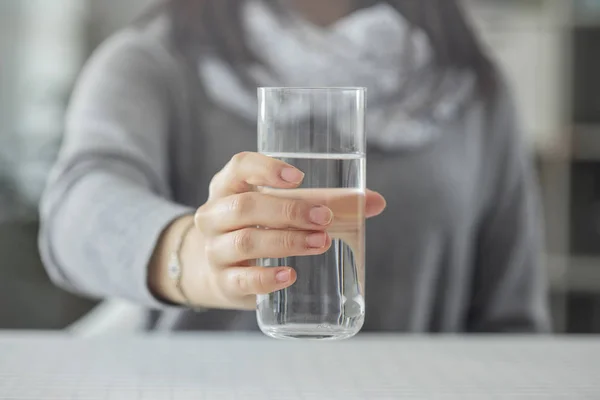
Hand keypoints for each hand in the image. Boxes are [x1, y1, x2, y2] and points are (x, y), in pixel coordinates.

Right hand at [182, 152, 385, 309]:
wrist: (219, 271)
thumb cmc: (259, 230)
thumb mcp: (281, 210)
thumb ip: (325, 203)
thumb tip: (376, 202)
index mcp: (228, 188)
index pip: (238, 167)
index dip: (266, 169)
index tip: (299, 177)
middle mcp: (214, 215)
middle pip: (245, 206)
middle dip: (289, 211)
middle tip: (325, 218)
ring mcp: (214, 250)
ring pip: (245, 241)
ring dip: (287, 242)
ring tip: (320, 243)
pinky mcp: (223, 282)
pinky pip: (242, 279)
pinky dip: (267, 278)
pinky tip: (290, 275)